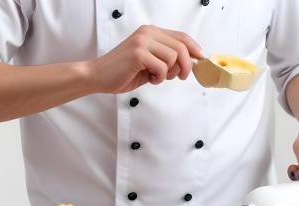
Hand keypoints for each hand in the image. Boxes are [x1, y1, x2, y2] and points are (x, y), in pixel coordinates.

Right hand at [88, 25, 202, 93]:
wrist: (98, 76)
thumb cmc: (122, 72)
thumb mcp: (149, 62)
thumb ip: (166, 59)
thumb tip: (189, 63)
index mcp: (150, 32)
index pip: (181, 36)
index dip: (194, 48)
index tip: (200, 58)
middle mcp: (148, 33)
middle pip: (181, 47)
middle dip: (185, 65)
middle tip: (180, 77)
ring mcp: (143, 42)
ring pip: (173, 58)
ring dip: (168, 73)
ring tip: (156, 77)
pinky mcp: (138, 54)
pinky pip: (162, 68)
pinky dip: (159, 78)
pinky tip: (149, 79)